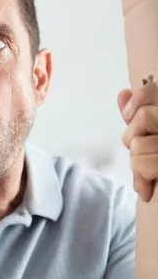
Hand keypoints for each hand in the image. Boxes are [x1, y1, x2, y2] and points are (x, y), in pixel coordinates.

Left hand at [118, 76, 157, 201]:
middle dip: (134, 140)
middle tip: (146, 156)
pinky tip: (149, 189)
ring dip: (138, 165)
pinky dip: (141, 179)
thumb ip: (139, 118)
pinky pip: (142, 164)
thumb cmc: (157, 172)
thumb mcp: (150, 142)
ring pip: (137, 144)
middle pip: (143, 117)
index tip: (131, 115)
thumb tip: (123, 93)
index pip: (154, 89)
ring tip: (152, 175)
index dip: (139, 99)